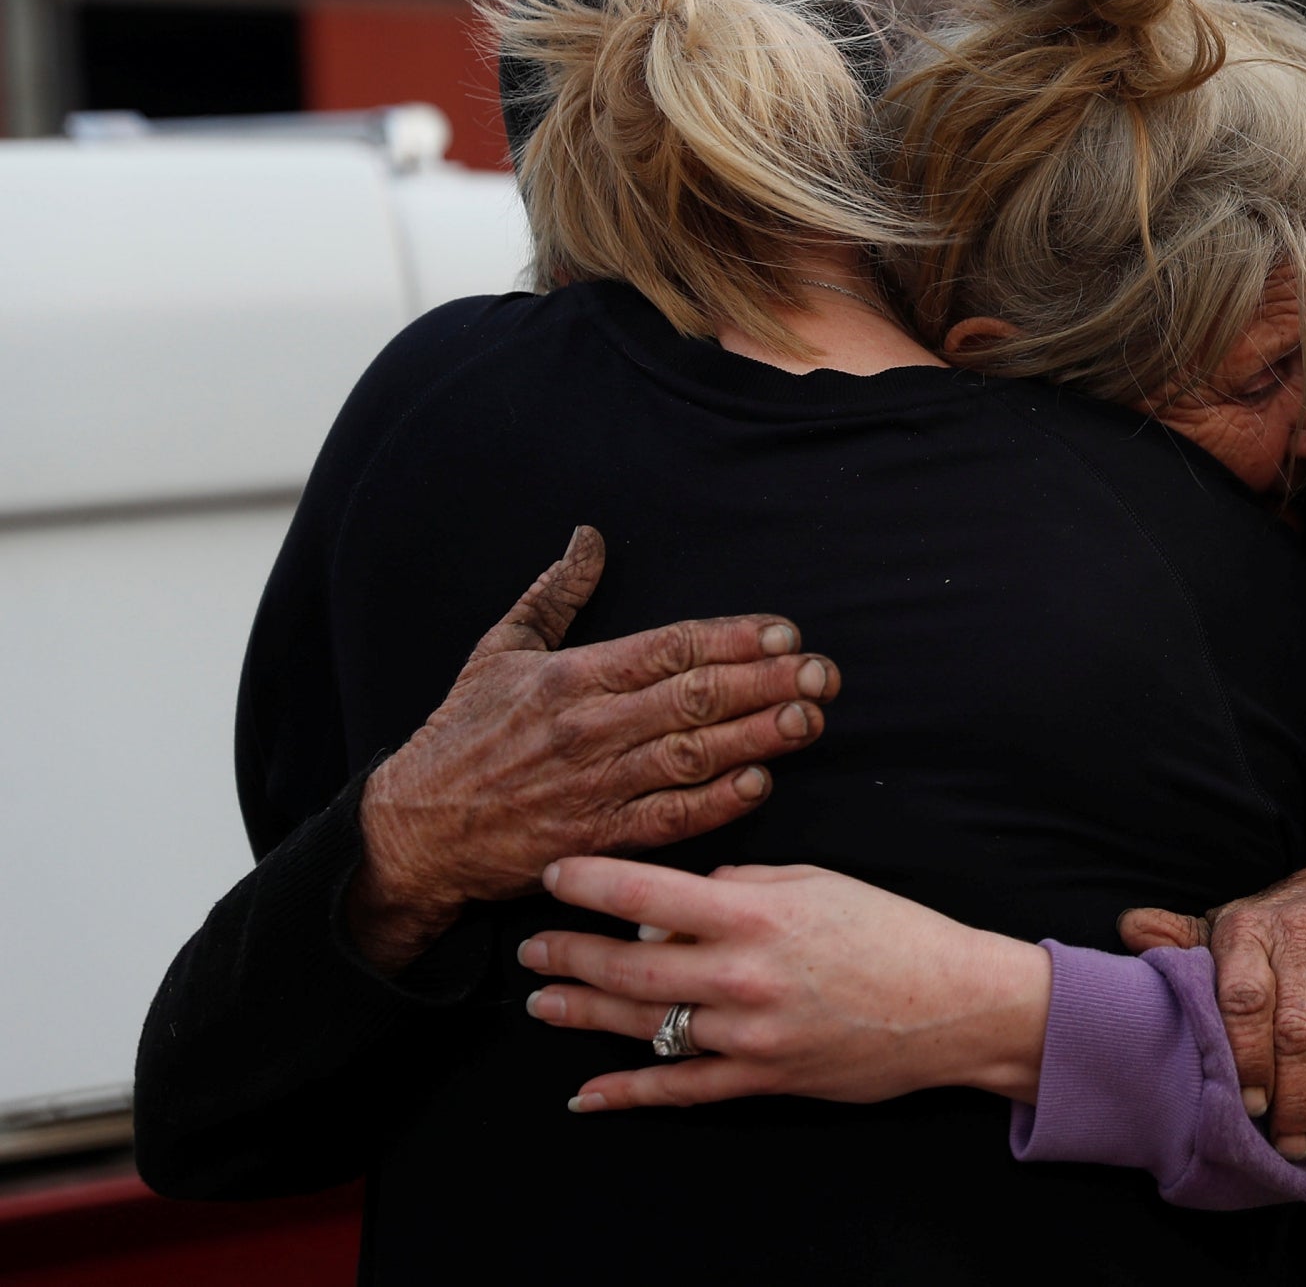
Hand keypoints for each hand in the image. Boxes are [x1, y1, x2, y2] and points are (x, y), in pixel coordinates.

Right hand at [346, 526, 839, 971]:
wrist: (412, 830)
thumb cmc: (460, 735)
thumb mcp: (499, 650)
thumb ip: (553, 594)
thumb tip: (589, 539)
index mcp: (572, 676)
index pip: (669, 648)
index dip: (732, 638)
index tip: (784, 632)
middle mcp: (590, 727)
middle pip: (695, 697)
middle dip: (766, 682)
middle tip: (822, 673)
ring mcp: (595, 785)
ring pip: (693, 755)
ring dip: (757, 737)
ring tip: (809, 719)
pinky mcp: (596, 838)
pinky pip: (668, 819)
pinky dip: (716, 803)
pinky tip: (759, 783)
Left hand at [519, 858, 1050, 1110]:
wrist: (953, 1005)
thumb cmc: (893, 933)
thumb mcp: (819, 881)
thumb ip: (744, 885)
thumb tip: (681, 899)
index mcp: (756, 915)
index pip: (648, 891)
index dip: (591, 882)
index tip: (556, 874)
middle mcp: (743, 975)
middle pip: (629, 964)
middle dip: (570, 953)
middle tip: (532, 946)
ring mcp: (749, 1035)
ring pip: (644, 1024)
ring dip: (584, 1012)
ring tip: (542, 1000)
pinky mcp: (763, 1079)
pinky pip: (681, 1089)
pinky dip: (628, 1092)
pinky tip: (587, 1093)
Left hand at [1119, 863, 1305, 1159]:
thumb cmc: (1276, 926)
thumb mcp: (1224, 928)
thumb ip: (1180, 938)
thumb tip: (1129, 928)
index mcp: (1247, 930)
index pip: (1244, 1000)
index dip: (1247, 1058)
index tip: (1251, 1108)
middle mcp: (1301, 930)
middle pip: (1300, 1028)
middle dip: (1297, 1098)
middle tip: (1295, 1145)